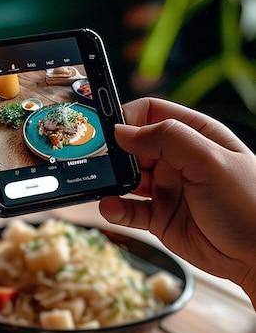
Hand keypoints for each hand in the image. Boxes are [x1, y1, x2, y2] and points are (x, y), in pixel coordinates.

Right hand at [100, 97, 255, 304]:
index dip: (125, 118)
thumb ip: (167, 140)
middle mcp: (177, 160)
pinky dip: (115, 209)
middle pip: (132, 147)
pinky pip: (128, 210)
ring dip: (110, 182)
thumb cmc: (247, 203)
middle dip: (111, 154)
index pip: (151, 114)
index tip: (103, 131)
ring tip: (97, 185)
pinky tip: (110, 207)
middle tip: (91, 161)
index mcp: (194, 136)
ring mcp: (166, 189)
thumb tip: (122, 131)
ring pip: (126, 180)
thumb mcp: (210, 162)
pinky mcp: (158, 217)